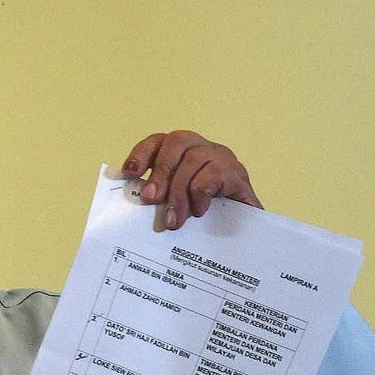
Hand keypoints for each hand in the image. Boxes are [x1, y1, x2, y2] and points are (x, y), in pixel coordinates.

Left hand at [119, 130, 261, 229]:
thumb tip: (137, 200)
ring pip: (193, 160)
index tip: (129, 173)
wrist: (245, 233)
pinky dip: (200, 194)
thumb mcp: (178, 203)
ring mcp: (222, 157)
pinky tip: (199, 211)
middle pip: (176, 142)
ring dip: (178, 192)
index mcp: (183, 152)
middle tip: (150, 199)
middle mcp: (202, 148)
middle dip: (160, 172)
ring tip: (173, 220)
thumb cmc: (206, 215)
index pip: (159, 141)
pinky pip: (213, 174)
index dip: (142, 153)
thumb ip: (159, 197)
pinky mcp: (237, 173)